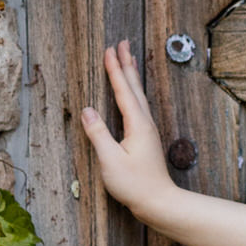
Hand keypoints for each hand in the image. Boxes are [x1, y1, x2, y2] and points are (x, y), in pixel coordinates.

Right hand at [81, 41, 177, 221]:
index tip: (109, 50)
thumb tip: (87, 110)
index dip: (115, 70)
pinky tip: (131, 95)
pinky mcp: (146, 138)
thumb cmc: (135, 185)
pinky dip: (133, 93)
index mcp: (137, 125)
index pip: (123, 91)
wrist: (159, 202)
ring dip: (132, 76)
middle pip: (134, 87)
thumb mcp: (110, 160)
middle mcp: (145, 123)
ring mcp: (147, 130)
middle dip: (127, 64)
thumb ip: (98, 134)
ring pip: (138, 95)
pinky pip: (139, 106)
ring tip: (129, 59)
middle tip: (122, 43)